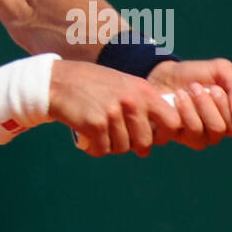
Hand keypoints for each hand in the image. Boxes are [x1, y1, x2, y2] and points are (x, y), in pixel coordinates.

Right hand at [48, 59, 182, 156]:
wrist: (58, 81)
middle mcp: (131, 101)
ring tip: (99, 132)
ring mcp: (113, 113)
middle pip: (145, 142)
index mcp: (143, 90)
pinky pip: (102, 150)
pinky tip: (88, 137)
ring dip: (110, 145)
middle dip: (132, 145)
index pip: (173, 122)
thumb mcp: (124, 86)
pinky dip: (94, 148)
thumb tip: (150, 147)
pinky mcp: (95, 124)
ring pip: (122, 148)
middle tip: (117, 136)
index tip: (151, 137)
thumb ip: (141, 109)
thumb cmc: (92, 85)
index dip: (164, 135)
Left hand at [147, 58, 231, 149]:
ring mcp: (206, 135)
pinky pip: (193, 133)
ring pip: (216, 131)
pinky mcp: (185, 138)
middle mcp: (227, 126)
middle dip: (224, 106)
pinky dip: (187, 112)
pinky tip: (179, 99)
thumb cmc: (194, 74)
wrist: (162, 76)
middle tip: (210, 89)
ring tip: (192, 89)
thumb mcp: (220, 70)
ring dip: (204, 106)